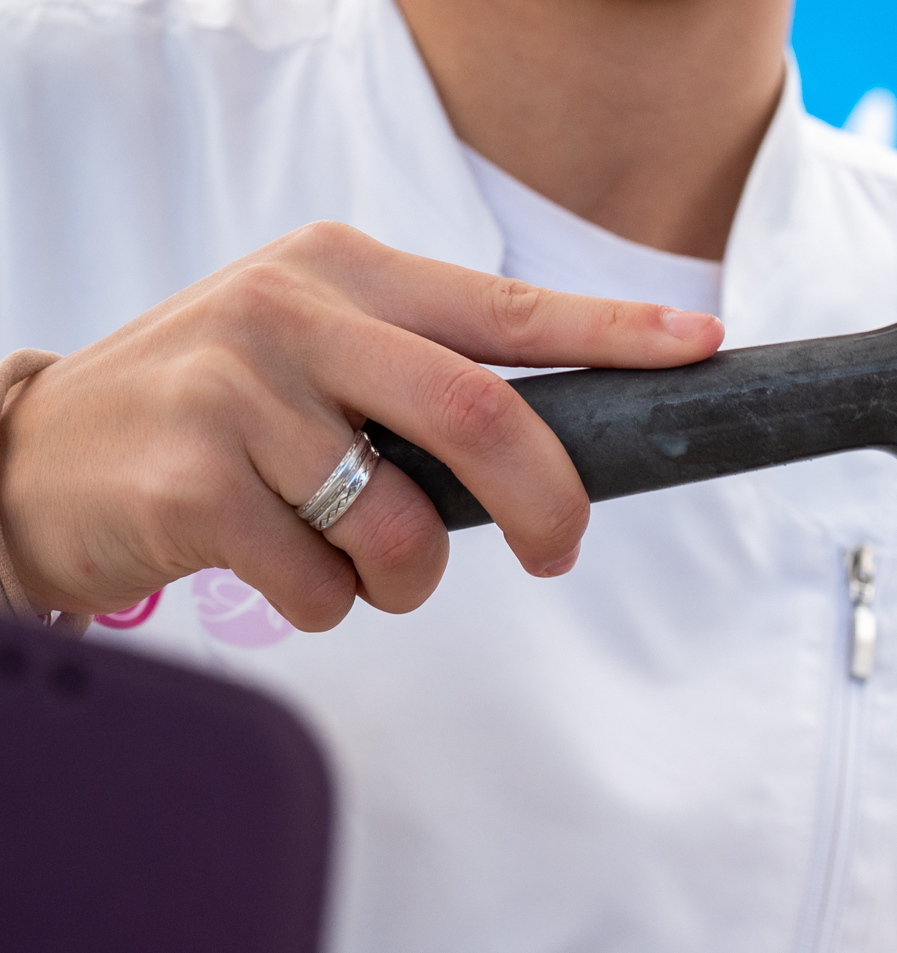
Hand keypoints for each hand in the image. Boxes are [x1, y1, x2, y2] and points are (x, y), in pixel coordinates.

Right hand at [0, 221, 723, 629]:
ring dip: (404, 579)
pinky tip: (272, 567)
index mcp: (345, 271)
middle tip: (553, 552)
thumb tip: (564, 443)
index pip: (510, 306)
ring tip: (348, 558)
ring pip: (405, 528)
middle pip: (485, 416)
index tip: (698, 349)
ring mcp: (236, 392)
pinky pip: (325, 585)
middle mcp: (293, 312)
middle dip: (546, 505)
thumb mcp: (314, 355)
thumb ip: (421, 376)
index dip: (617, 332)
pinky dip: (326, 603)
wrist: (36, 457)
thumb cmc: (211, 416)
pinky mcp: (193, 483)